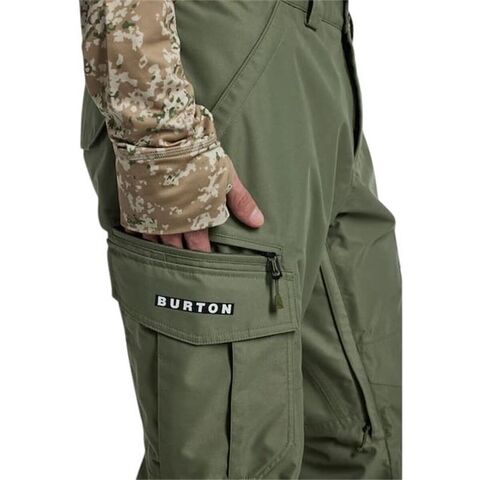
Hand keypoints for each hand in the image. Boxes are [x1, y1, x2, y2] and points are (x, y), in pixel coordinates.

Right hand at [129, 166, 263, 251]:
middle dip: (183, 256)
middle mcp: (171, 223)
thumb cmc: (196, 154)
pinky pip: (134, 230)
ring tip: (167, 255)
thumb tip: (258, 222)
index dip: (203, 254)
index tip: (207, 263)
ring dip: (162, 248)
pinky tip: (144, 239)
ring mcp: (150, 216)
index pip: (200, 247)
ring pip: (155, 243)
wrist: (159, 136)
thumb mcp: (225, 176)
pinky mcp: (131, 207)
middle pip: (177, 249)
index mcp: (195, 218)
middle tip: (187, 264)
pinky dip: (140, 236)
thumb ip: (240, 201)